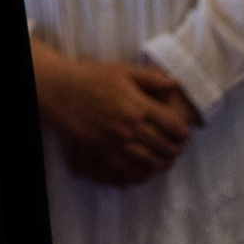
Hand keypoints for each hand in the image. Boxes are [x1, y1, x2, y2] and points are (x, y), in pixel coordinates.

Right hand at [33, 44, 196, 187]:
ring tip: (167, 163)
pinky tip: (146, 171)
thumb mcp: (121, 71)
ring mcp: (115, 140)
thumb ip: (149, 78)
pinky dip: (140, 172)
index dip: (183, 132)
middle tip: (180, 151)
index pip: (171, 125)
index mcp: (137, 105)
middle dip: (176, 150)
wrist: (58, 90)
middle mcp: (129, 126)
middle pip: (163, 145)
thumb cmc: (89, 77)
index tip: (185, 134)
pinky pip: (126, 167)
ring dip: (162, 164)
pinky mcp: (101, 150)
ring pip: (147, 160)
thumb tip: (173, 82)